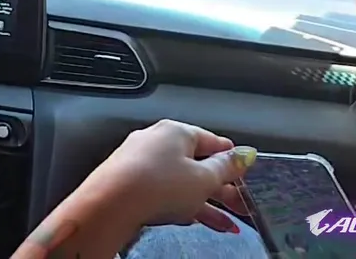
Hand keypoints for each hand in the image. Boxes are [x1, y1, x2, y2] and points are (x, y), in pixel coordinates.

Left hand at [82, 119, 256, 231]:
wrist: (110, 204)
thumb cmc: (157, 185)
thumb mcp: (203, 179)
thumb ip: (227, 168)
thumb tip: (245, 154)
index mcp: (176, 131)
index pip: (212, 141)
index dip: (232, 159)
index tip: (246, 172)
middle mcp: (157, 141)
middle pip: (198, 164)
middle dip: (222, 189)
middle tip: (241, 207)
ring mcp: (141, 162)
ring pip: (182, 182)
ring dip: (207, 203)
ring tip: (226, 225)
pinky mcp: (130, 183)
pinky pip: (164, 192)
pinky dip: (182, 205)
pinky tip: (195, 220)